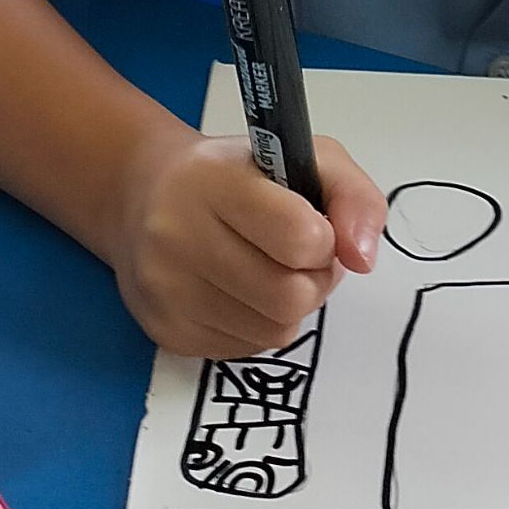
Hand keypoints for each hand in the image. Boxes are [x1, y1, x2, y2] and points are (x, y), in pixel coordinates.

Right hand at [110, 121, 385, 355]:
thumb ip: (353, 196)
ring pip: (273, 331)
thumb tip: (362, 258)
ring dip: (290, 307)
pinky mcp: (166, 329)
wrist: (146, 196)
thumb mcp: (306, 158)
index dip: (325, 241)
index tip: (316, 229)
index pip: (299, 236)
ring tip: (273, 273)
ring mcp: (166, 288)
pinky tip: (241, 293)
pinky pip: (246, 350)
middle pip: (290, 296)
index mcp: (214, 180)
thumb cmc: (240, 175)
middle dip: (314, 281)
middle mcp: (178, 234)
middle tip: (302, 259)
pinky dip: (259, 326)